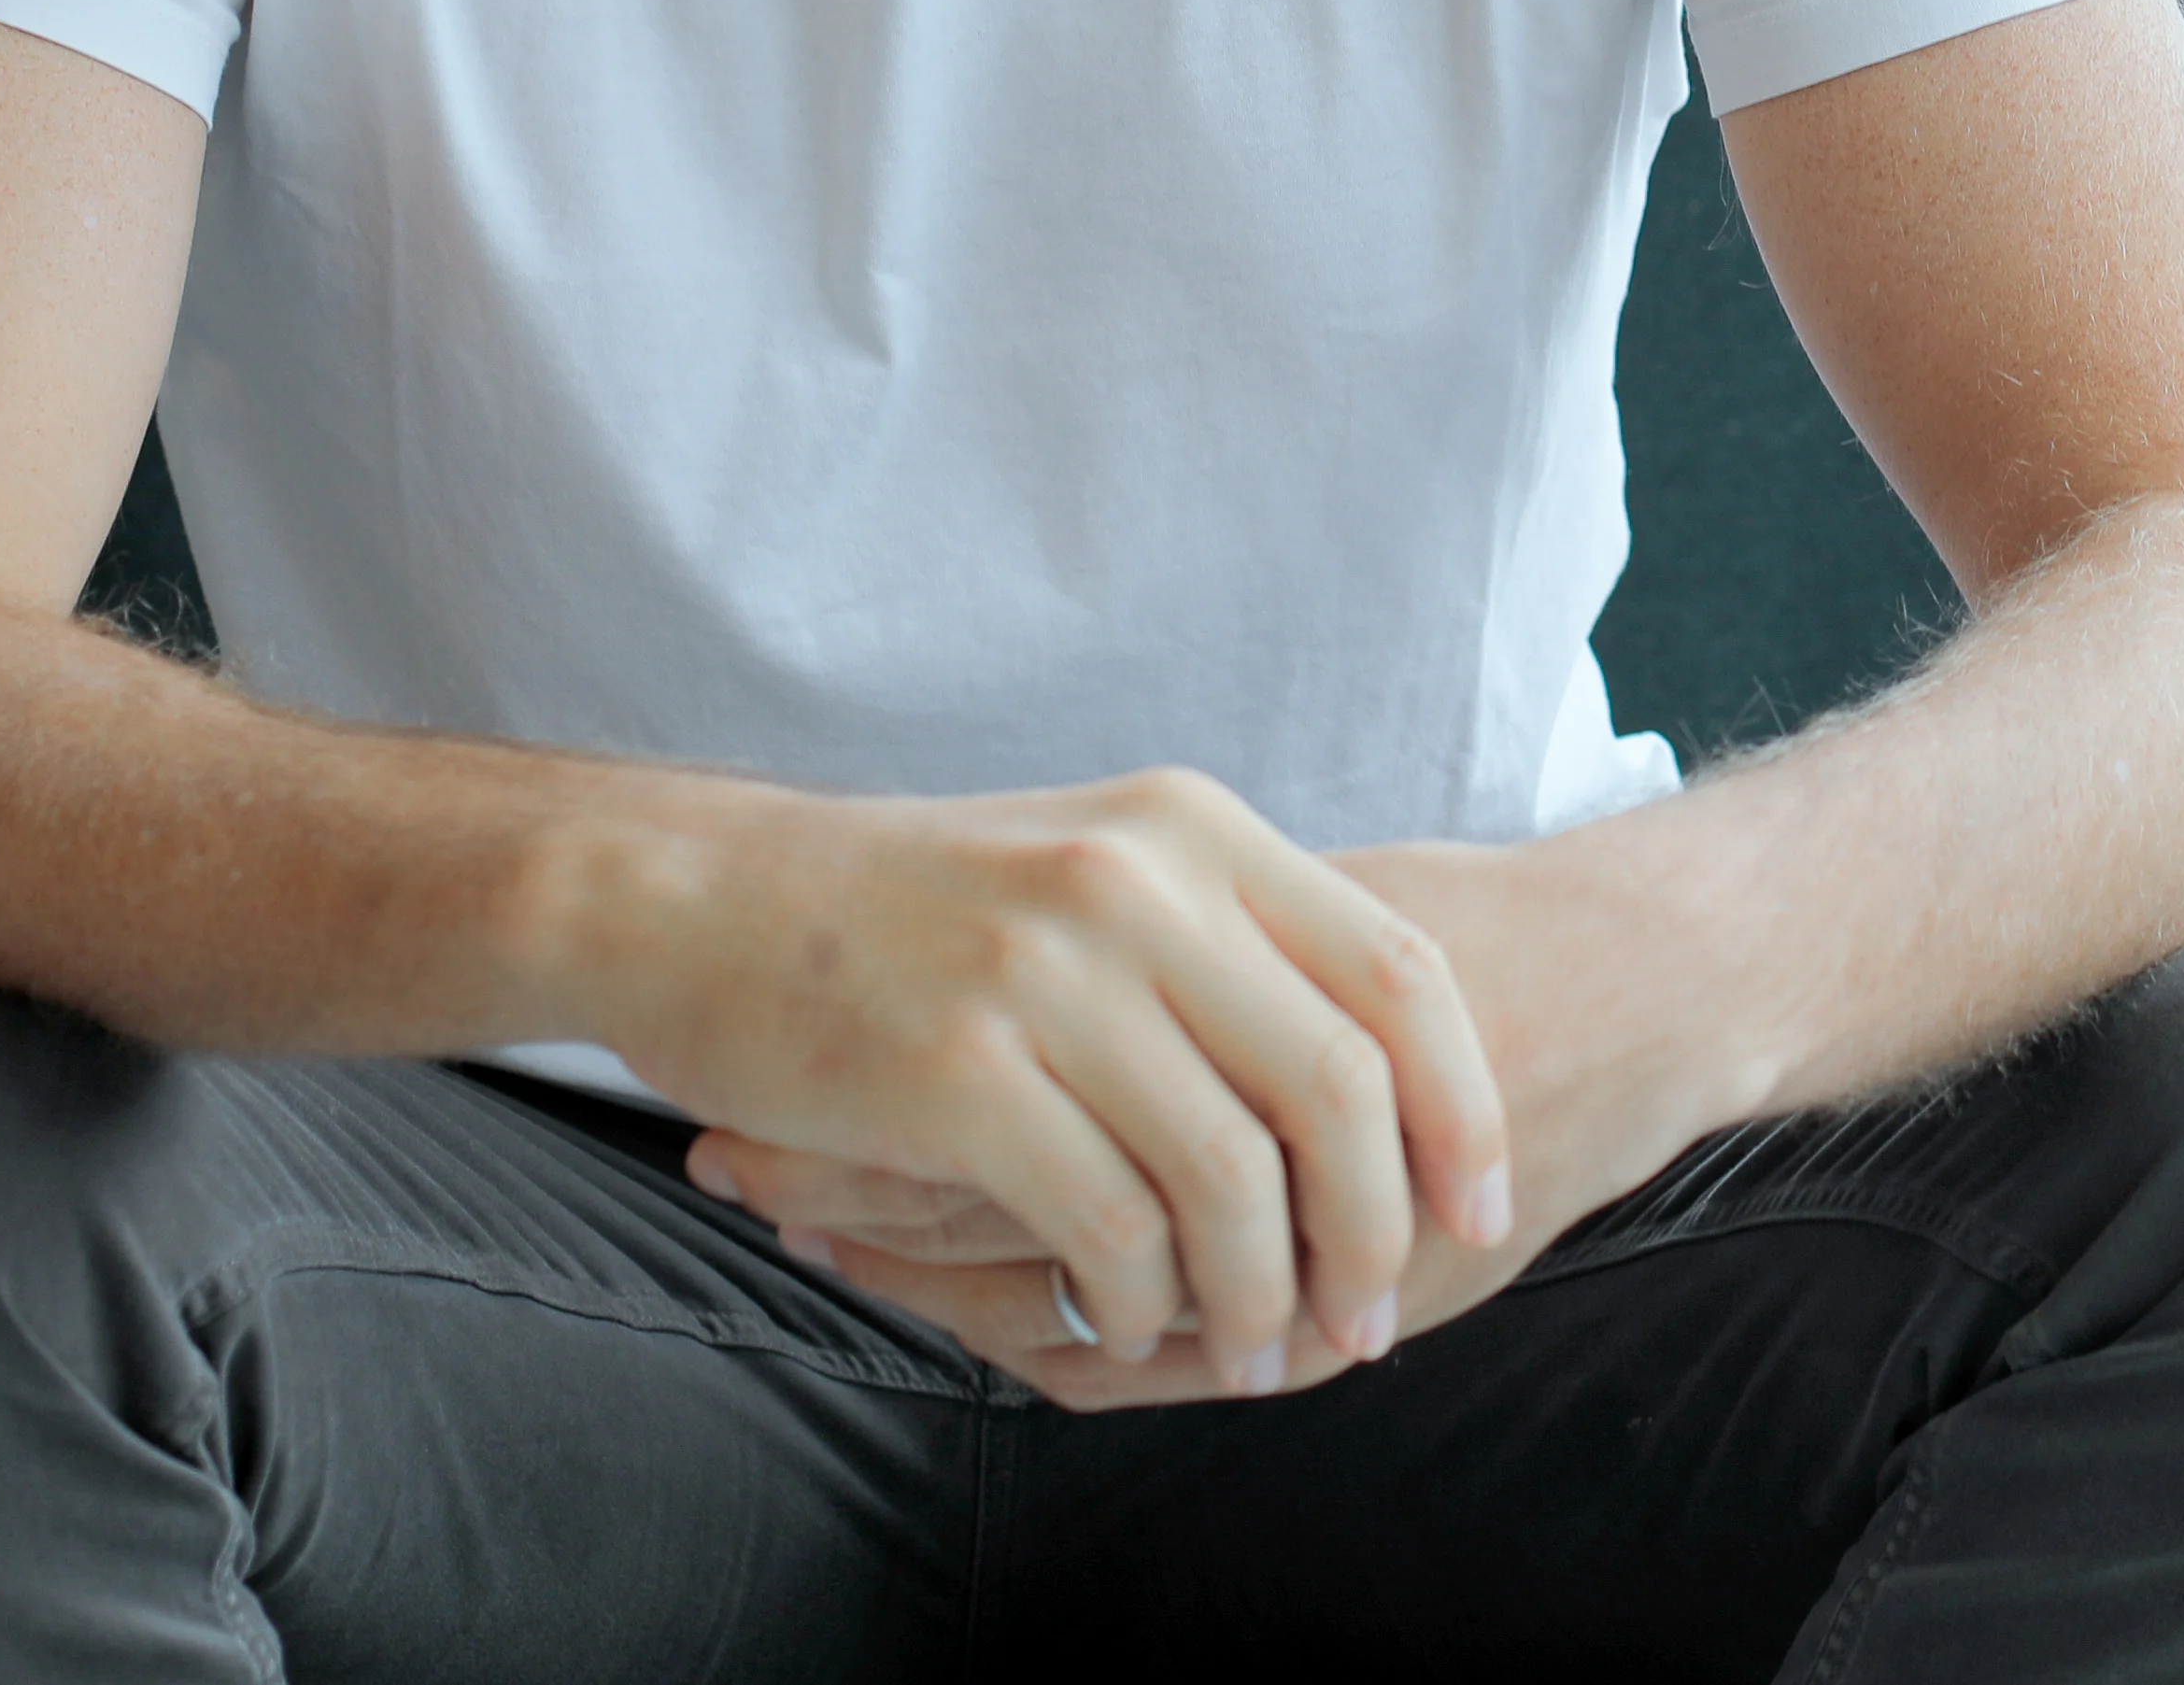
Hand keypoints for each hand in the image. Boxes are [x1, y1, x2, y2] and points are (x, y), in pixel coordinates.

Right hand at [699, 821, 1752, 1411]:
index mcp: (1193, 831)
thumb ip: (1227, 945)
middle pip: (1339, 1082)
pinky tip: (1132, 1323)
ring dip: (1259, 1293)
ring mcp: (1046, 971)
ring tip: (1252, 1353)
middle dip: (1374, 1229)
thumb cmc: (915, 908)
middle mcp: (1135, 882)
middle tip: (1369, 1323)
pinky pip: (1107, 1223)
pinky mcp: (954, 1070)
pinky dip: (1142, 1300)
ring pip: (1229, 1173)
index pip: (1394, 973)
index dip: (1459, 1107)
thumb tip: (1384, 1082)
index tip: (1480, 1206)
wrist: (703, 895)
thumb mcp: (1098, 869)